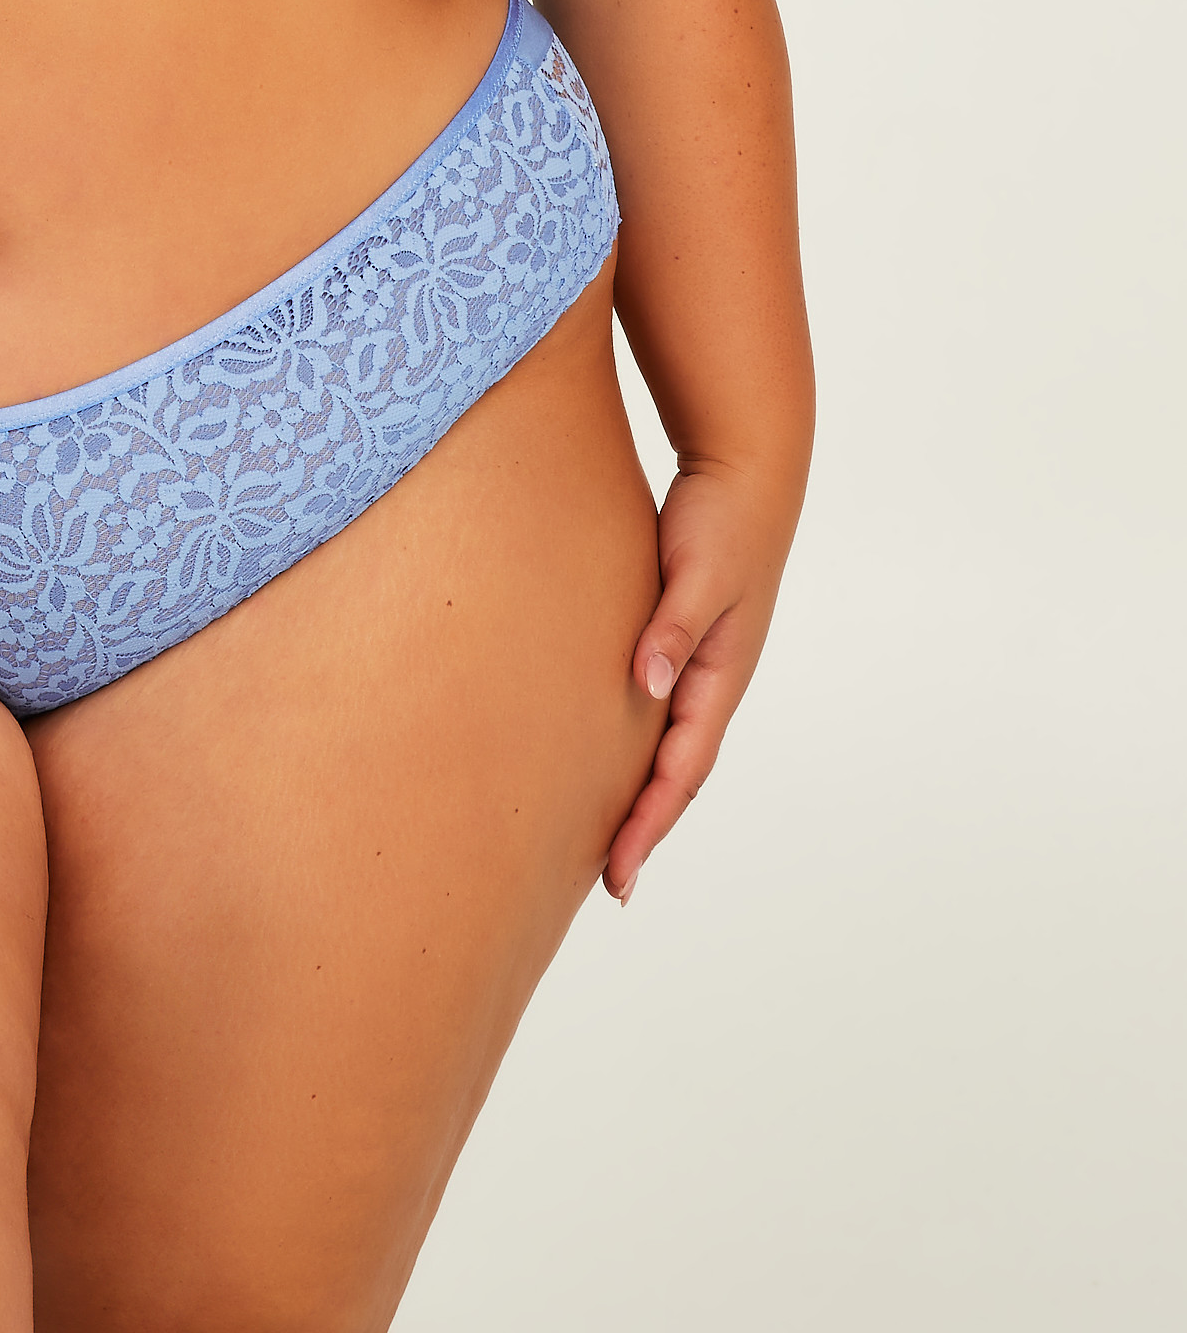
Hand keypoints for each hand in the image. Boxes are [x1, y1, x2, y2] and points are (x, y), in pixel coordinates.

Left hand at [607, 455, 800, 902]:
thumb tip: (646, 685)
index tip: (620, 873)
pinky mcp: (681, 635)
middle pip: (677, 772)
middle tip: (609, 882)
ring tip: (607, 834)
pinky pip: (657, 706)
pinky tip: (609, 750)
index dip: (651, 823)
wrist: (743, 468)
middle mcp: (713, 678)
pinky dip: (637, 741)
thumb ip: (672, 627)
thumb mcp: (698, 572)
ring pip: (669, 743)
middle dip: (646, 826)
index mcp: (721, 674)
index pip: (683, 769)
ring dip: (644, 791)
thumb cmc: (722, 518)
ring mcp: (700, 660)